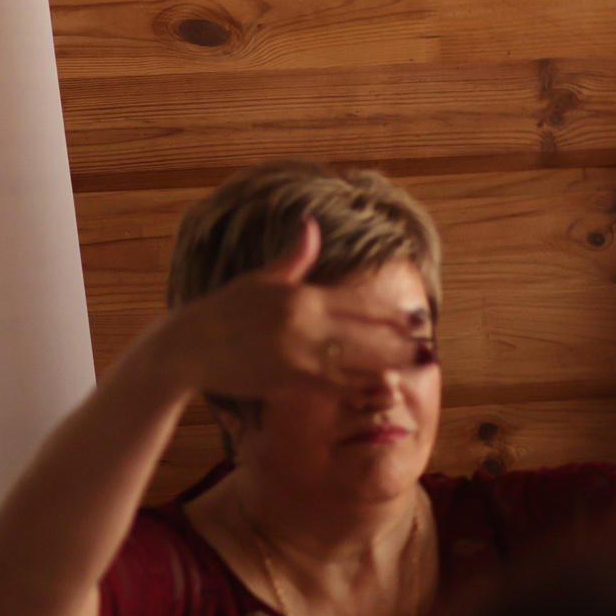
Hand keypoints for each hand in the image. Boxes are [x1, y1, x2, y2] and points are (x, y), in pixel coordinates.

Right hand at [155, 220, 434, 399]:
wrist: (187, 347)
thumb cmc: (222, 312)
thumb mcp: (259, 280)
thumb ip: (293, 258)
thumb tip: (311, 224)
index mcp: (302, 295)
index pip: (360, 300)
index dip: (392, 310)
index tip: (418, 315)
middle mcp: (305, 321)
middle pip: (366, 330)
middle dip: (399, 338)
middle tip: (429, 345)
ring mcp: (299, 351)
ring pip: (356, 359)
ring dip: (387, 363)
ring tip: (416, 366)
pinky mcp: (289, 378)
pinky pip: (334, 385)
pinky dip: (360, 388)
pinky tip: (381, 391)